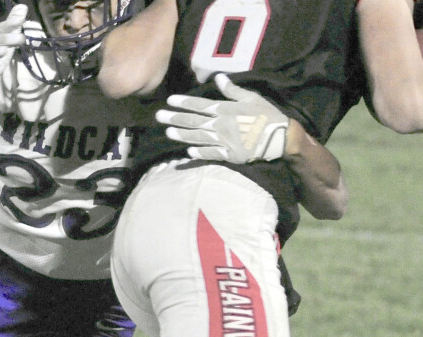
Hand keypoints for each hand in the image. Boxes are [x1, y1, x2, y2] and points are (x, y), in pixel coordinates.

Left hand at [156, 73, 287, 162]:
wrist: (281, 138)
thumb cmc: (267, 115)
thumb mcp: (252, 97)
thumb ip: (233, 90)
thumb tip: (218, 77)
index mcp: (225, 110)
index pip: (199, 105)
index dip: (183, 103)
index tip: (169, 101)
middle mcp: (221, 125)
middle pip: (193, 121)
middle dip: (175, 118)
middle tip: (159, 117)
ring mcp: (224, 141)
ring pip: (198, 138)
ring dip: (182, 135)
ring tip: (167, 133)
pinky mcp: (230, 155)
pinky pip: (211, 154)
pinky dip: (199, 153)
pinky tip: (188, 152)